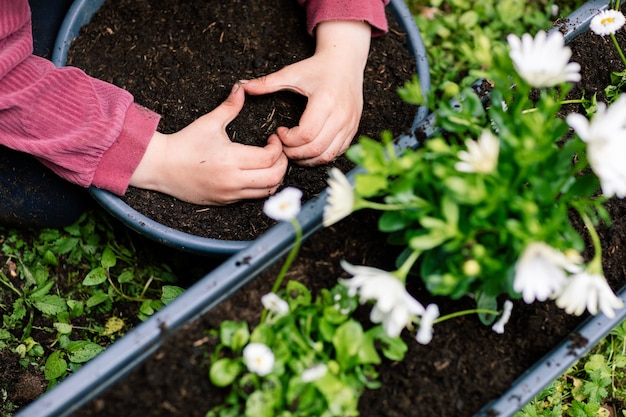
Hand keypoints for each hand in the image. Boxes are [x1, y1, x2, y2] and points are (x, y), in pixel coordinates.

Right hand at [130, 83, 287, 204]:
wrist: (160, 166)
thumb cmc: (184, 143)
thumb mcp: (209, 122)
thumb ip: (230, 107)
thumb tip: (241, 87)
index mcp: (231, 159)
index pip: (269, 158)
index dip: (278, 148)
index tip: (273, 138)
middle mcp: (233, 180)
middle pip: (274, 177)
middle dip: (283, 164)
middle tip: (278, 153)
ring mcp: (229, 194)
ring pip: (267, 191)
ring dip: (275, 177)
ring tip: (270, 164)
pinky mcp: (225, 202)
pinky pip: (253, 197)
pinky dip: (261, 187)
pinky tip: (257, 174)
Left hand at [240, 20, 371, 165]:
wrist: (346, 61)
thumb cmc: (318, 68)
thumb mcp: (291, 73)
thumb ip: (267, 83)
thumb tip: (242, 86)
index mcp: (326, 101)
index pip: (306, 134)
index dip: (288, 140)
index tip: (279, 132)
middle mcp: (341, 115)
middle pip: (315, 149)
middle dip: (295, 153)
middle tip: (283, 147)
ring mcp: (349, 124)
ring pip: (327, 155)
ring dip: (308, 159)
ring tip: (294, 150)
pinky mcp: (353, 129)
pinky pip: (337, 152)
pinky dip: (321, 156)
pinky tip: (309, 149)